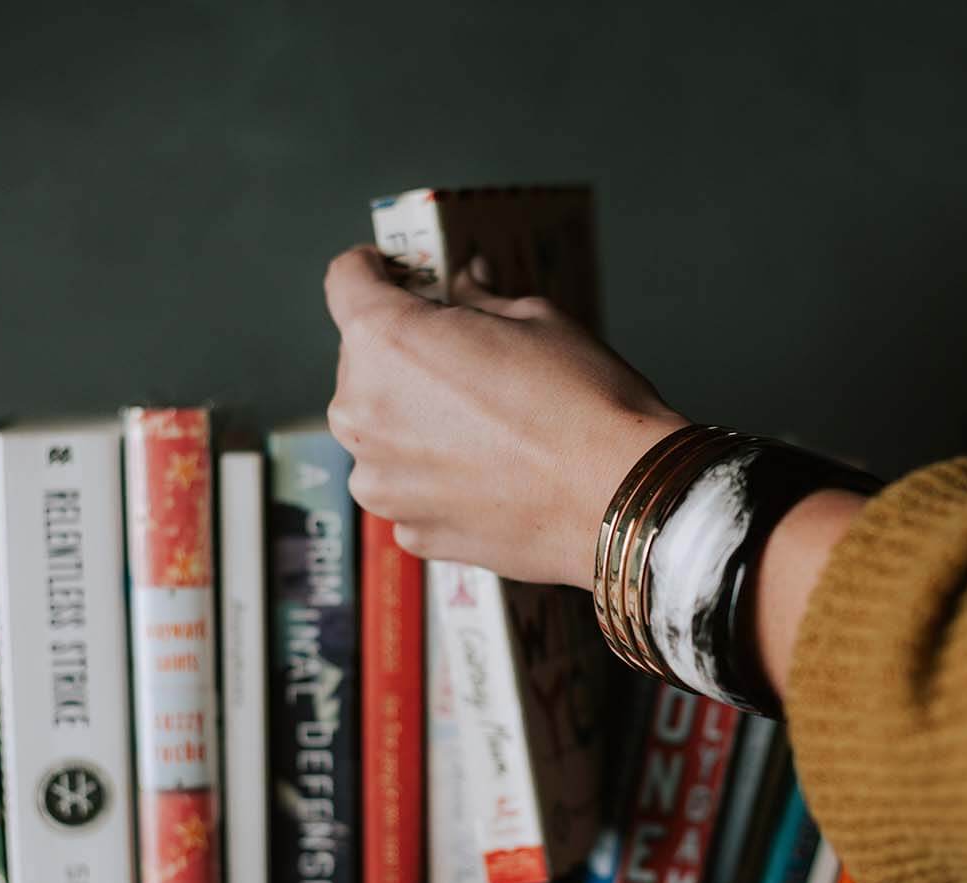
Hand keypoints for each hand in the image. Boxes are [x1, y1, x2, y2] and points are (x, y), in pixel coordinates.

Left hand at [323, 245, 687, 588]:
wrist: (621, 499)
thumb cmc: (584, 404)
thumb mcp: (536, 319)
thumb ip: (480, 301)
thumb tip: (465, 286)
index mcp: (386, 341)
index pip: (346, 281)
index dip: (371, 269)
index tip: (392, 273)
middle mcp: (363, 412)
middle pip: (363, 362)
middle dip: (405, 354)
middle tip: (466, 360)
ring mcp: (380, 481)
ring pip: (381, 431)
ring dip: (415, 421)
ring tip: (485, 428)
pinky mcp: (410, 529)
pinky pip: (408, 487)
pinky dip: (435, 476)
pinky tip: (490, 474)